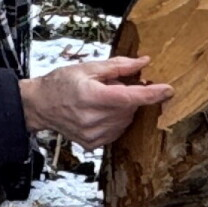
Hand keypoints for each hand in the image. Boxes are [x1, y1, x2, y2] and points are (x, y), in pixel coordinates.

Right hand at [20, 56, 172, 148]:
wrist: (39, 105)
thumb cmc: (60, 83)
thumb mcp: (88, 67)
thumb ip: (118, 66)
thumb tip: (143, 62)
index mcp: (91, 96)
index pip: (129, 97)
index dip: (151, 94)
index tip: (168, 90)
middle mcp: (92, 119)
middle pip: (129, 108)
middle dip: (129, 96)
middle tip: (112, 87)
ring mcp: (92, 134)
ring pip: (125, 121)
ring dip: (123, 109)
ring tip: (102, 100)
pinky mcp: (92, 144)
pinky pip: (117, 131)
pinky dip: (116, 121)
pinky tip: (101, 113)